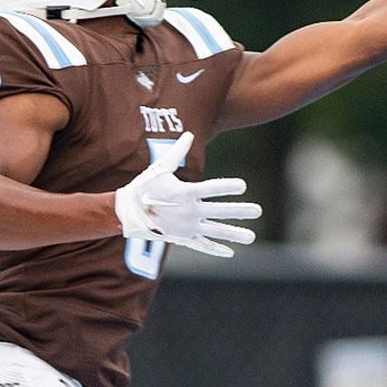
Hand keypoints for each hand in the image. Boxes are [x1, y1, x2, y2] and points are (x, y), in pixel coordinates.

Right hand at [114, 131, 260, 256]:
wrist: (128, 212)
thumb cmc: (145, 186)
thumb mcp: (160, 167)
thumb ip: (178, 152)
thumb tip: (189, 133)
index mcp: (184, 192)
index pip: (210, 189)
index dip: (227, 187)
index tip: (243, 186)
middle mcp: (188, 211)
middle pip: (219, 211)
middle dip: (240, 211)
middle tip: (258, 210)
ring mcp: (186, 227)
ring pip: (215, 231)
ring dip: (234, 234)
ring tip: (252, 236)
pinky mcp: (182, 238)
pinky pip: (202, 245)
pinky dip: (215, 249)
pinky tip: (230, 252)